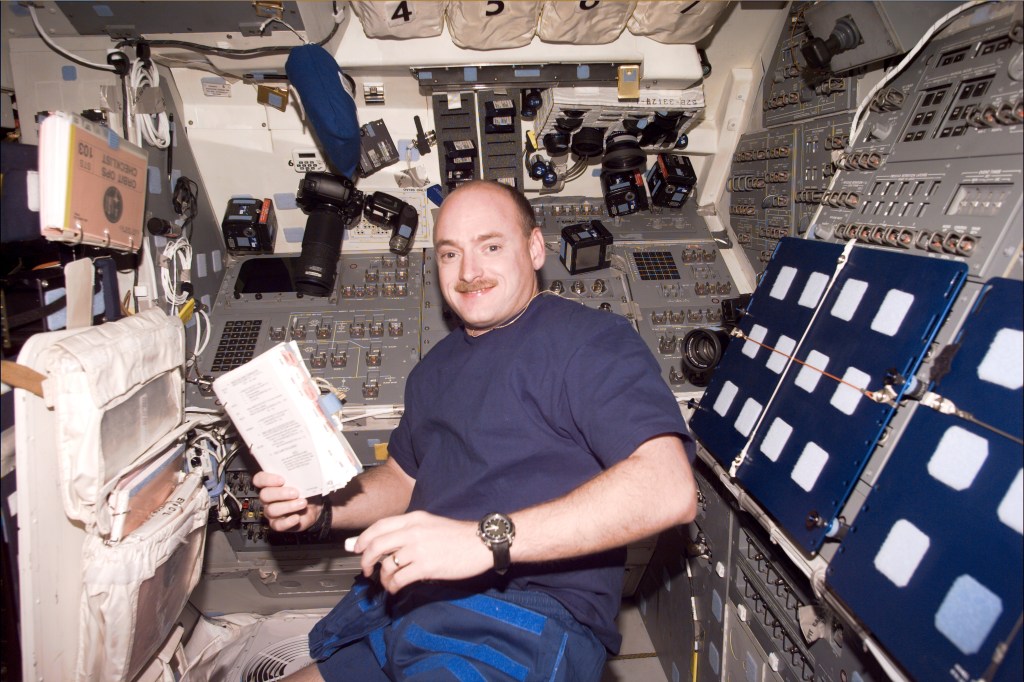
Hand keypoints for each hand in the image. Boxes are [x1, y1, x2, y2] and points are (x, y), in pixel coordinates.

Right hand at [253, 471, 323, 531]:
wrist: (313, 506)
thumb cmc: (305, 491)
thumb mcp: (303, 480)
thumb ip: (299, 474)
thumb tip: (304, 469)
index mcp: (271, 484)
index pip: (259, 479)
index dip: (267, 479)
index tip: (282, 479)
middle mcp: (268, 498)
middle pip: (265, 495)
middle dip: (280, 493)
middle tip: (295, 492)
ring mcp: (271, 512)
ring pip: (272, 510)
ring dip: (288, 506)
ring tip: (302, 503)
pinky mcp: (278, 524)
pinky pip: (278, 525)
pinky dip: (288, 521)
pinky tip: (297, 517)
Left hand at [351, 511, 492, 593]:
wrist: (481, 543)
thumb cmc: (458, 535)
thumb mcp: (431, 524)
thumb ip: (409, 531)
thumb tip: (388, 543)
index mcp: (413, 518)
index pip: (379, 526)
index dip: (364, 538)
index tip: (357, 548)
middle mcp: (412, 531)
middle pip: (376, 545)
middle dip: (365, 560)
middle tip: (365, 570)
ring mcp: (418, 549)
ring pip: (386, 565)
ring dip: (382, 577)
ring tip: (387, 582)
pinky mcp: (425, 567)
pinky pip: (399, 579)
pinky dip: (393, 586)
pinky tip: (396, 589)